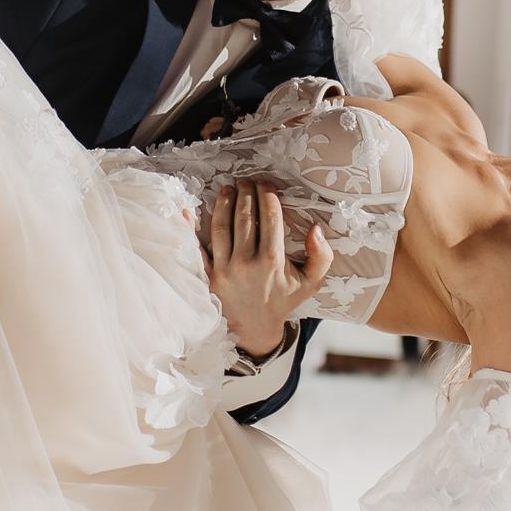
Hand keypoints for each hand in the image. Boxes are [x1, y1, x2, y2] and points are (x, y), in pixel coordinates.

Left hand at [204, 180, 329, 359]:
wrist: (256, 329)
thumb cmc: (283, 300)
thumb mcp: (311, 281)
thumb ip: (322, 255)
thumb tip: (315, 228)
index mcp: (272, 260)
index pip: (270, 217)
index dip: (267, 195)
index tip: (266, 184)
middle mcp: (247, 262)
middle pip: (244, 217)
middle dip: (246, 194)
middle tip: (246, 181)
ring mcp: (224, 269)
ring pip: (221, 227)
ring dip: (223, 203)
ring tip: (227, 188)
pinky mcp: (208, 276)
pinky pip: (197, 249)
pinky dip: (190, 229)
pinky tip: (188, 210)